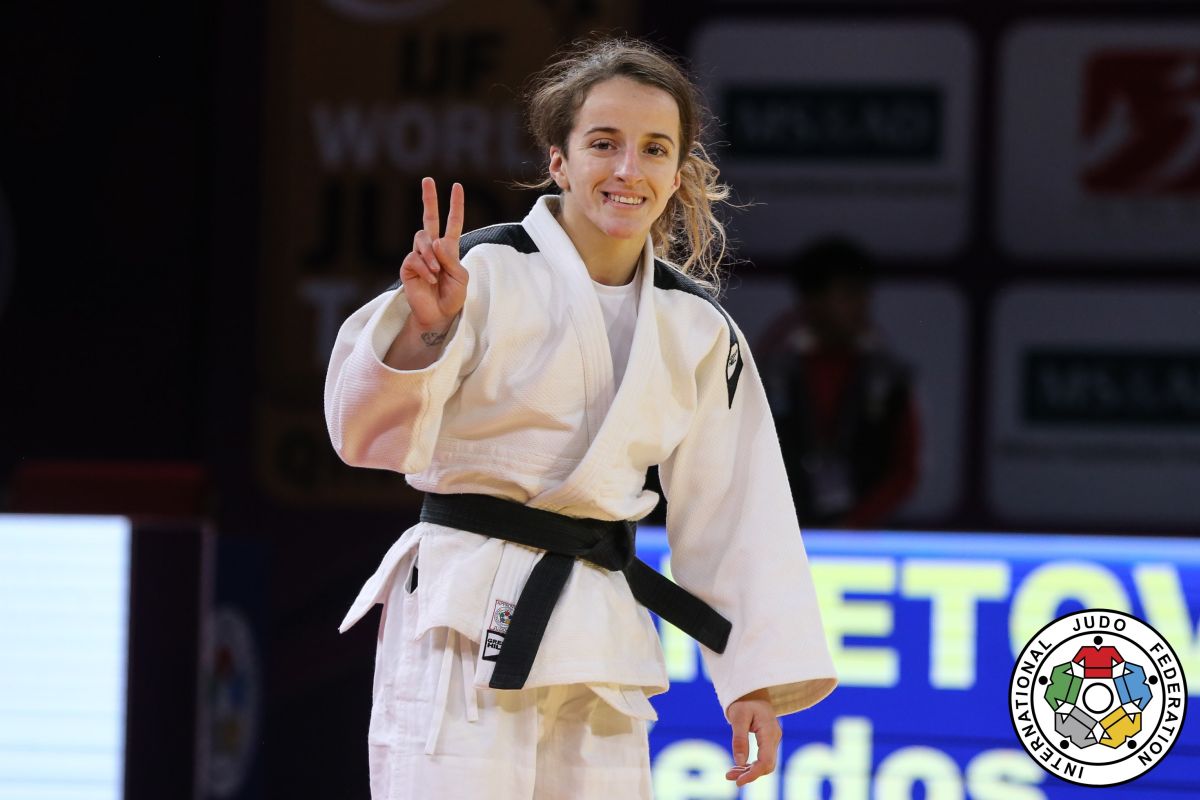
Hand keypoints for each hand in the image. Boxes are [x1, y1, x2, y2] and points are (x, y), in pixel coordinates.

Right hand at [400, 177, 467, 330]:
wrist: (439, 315)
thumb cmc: (452, 297)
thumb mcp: (460, 277)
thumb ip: (451, 259)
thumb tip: (437, 242)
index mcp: (449, 249)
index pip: (452, 222)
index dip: (455, 205)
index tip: (457, 187)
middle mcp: (432, 249)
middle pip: (429, 218)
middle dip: (429, 198)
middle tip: (428, 179)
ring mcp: (419, 256)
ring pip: (422, 239)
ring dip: (431, 256)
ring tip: (437, 273)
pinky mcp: (408, 267)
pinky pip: (415, 258)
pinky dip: (425, 269)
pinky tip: (430, 280)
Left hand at [725, 689, 780, 786]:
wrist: (752, 689)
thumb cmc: (744, 700)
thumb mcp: (738, 716)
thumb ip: (739, 739)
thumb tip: (739, 762)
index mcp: (769, 731)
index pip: (765, 761)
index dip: (753, 774)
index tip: (738, 781)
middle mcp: (774, 737)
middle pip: (767, 765)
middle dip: (749, 774)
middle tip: (729, 776)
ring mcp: (773, 740)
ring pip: (765, 764)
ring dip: (748, 771)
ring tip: (729, 774)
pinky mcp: (768, 741)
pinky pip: (762, 758)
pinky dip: (750, 765)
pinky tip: (738, 767)